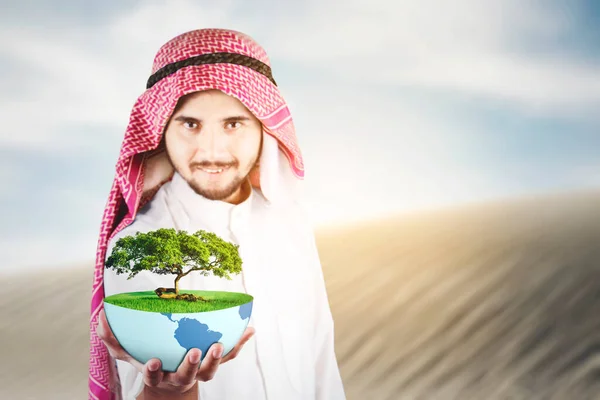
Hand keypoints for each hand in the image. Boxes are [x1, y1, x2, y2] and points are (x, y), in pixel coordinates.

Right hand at [96, 308, 254, 395]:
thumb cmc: (148, 362)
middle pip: (188, 375)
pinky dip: (240, 343)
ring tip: (221, 342)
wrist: (170, 385)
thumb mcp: (128, 353)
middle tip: (195, 351)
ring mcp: (199, 372)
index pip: (154, 376)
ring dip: (218, 357)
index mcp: (160, 375)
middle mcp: (181, 377)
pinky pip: (229, 356)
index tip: (154, 361)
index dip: (154, 371)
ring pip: (210, 370)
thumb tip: (100, 315)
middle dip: (192, 365)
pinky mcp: (214, 364)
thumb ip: (113, 338)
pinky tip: (250, 328)